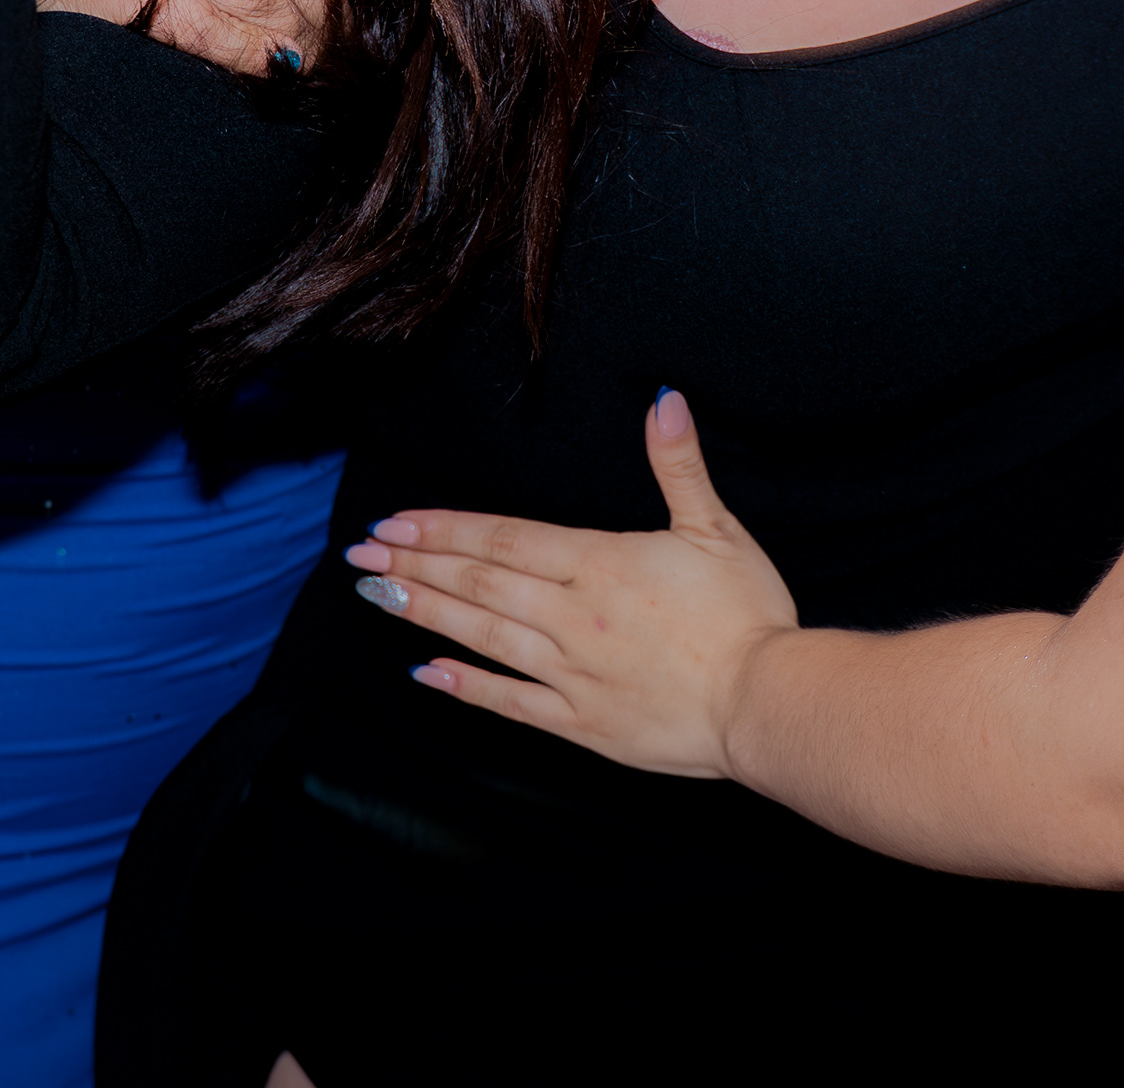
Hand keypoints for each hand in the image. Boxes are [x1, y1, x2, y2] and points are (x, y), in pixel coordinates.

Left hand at [349, 390, 799, 782]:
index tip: (395, 522)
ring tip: (376, 597)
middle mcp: (572, 616)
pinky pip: (512, 704)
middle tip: (359, 555)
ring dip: (425, 614)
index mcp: (599, 563)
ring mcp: (572, 673)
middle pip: (479, 584)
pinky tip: (428, 674)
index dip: (445, 530)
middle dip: (415, 566)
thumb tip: (662, 400)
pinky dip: (467, 687)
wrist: (764, 703)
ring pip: (483, 637)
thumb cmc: (747, 614)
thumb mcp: (716, 527)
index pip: (504, 539)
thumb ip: (679, 464)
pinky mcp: (582, 723)